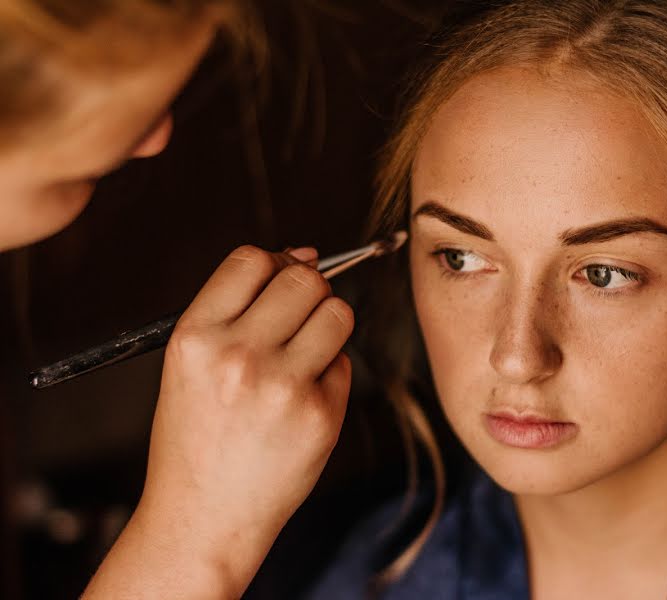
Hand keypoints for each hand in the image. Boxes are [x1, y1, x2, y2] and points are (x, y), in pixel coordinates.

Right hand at [84, 245, 352, 597]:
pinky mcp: (320, 415)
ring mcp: (283, 387)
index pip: (251, 259)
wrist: (203, 517)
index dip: (272, 262)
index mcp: (195, 337)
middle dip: (308, 288)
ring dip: (328, 323)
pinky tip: (300, 400)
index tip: (277, 280)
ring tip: (302, 354)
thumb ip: (239, 306)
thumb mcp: (191, 364)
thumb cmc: (197, 435)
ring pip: (337, 312)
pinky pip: (343, 363)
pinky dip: (329, 371)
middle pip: (304, 278)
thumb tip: (307, 253)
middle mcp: (238, 356)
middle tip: (297, 318)